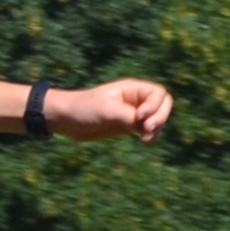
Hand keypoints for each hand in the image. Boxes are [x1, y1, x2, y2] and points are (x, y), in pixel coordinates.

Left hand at [50, 79, 173, 142]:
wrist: (66, 119)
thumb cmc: (83, 108)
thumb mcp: (106, 110)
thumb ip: (128, 116)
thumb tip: (146, 126)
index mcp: (131, 89)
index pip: (158, 94)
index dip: (156, 106)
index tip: (140, 117)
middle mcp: (135, 99)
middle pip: (163, 104)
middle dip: (160, 117)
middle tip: (147, 130)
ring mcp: (133, 113)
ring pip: (158, 118)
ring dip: (157, 128)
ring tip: (144, 139)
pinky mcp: (129, 126)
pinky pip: (149, 129)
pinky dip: (151, 135)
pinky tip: (144, 141)